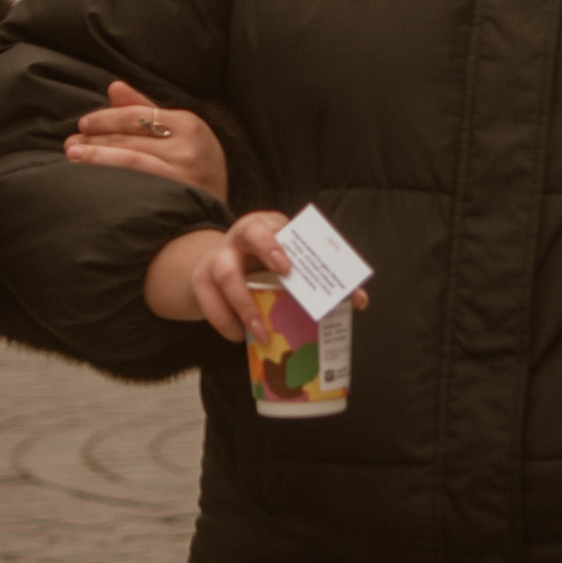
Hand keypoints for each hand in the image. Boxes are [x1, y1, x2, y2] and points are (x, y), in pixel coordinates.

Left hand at [66, 82, 228, 200]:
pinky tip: (90, 178)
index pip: (137, 115)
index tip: (84, 124)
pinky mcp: (174, 199)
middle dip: (95, 139)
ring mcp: (182, 174)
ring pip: (129, 159)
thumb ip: (145, 110)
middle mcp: (188, 148)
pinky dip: (108, 177)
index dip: (106, 118)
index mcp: (190, 125)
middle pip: (130, 137)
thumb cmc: (193, 171)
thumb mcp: (178, 136)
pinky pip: (133, 183)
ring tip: (72, 156)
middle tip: (70, 144)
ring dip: (96, 156)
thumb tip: (114, 87)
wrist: (212, 221)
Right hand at [143, 211, 369, 342]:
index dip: (285, 241)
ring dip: (243, 304)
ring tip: (260, 331)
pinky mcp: (201, 281)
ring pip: (224, 273)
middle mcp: (242, 236)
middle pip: (250, 231)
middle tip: (284, 272)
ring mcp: (218, 256)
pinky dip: (224, 321)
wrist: (216, 272)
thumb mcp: (285, 266)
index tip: (290, 264)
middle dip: (268, 249)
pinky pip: (208, 302)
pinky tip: (238, 336)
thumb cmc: (262, 268)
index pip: (279, 226)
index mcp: (268, 227)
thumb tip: (359, 300)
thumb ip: (317, 279)